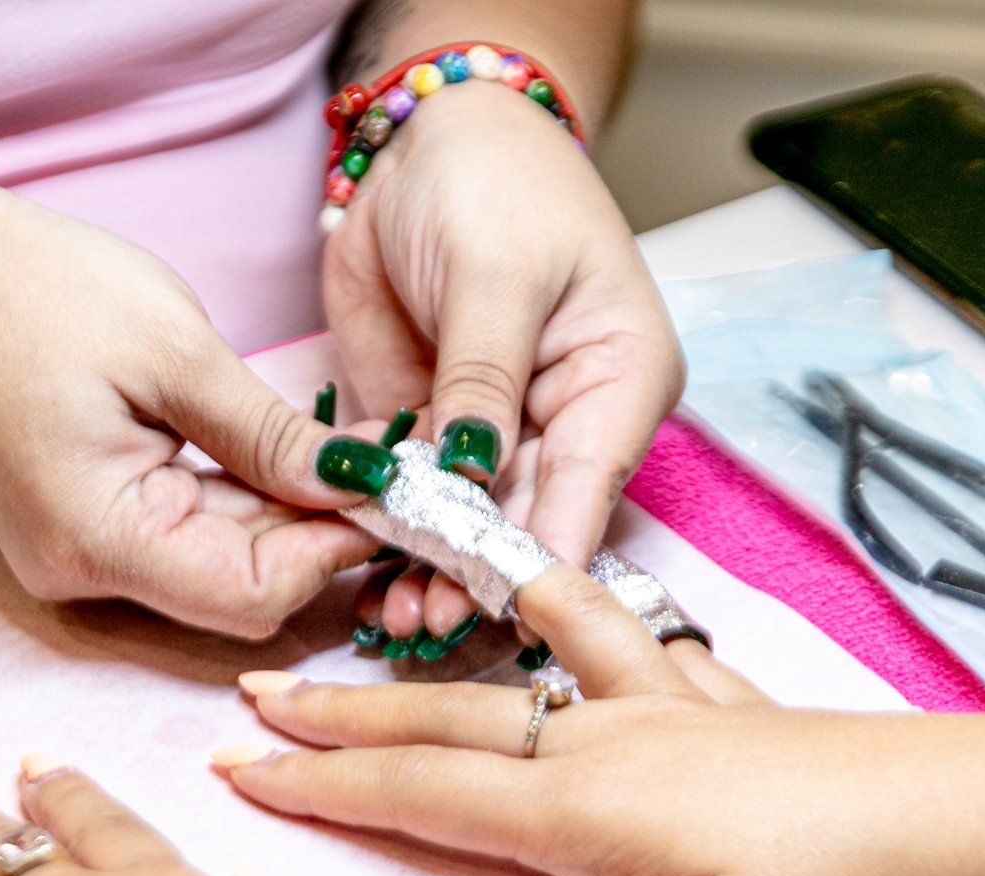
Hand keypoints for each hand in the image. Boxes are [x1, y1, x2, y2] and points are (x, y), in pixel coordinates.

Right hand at [0, 181, 381, 638]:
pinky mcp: (84, 535)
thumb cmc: (36, 293)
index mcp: (100, 536)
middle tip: (383, 464)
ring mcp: (80, 560)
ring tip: (340, 449)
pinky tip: (279, 456)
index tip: (388, 490)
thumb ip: (270, 435)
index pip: (251, 594)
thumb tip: (363, 485)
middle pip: (239, 589)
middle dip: (317, 533)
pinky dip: (240, 505)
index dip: (330, 551)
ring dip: (285, 518)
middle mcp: (84, 573)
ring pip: (220, 567)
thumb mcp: (176, 351)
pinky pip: (186, 540)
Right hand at [217, 565, 984, 875]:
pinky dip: (584, 616)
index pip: (419, 792)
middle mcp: (611, 741)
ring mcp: (674, 712)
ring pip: (525, 669)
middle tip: (256, 701)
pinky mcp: (732, 706)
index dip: (318, 784)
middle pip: (450, 721)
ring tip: (389, 619)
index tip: (230, 770)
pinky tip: (585, 606)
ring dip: (444, 655)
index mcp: (584, 808)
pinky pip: (634, 643)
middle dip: (345, 717)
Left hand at [324, 83, 684, 643]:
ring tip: (392, 623)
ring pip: (471, 527)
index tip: (504, 609)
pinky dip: (392, 540)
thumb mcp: (497, 276)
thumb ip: (484, 380)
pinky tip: (365, 580)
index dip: (545, 555)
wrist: (426, 140)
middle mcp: (567, 420)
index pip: (588, 487)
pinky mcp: (435, 430)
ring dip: (432, 575)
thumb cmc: (495, 181)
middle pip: (530, 524)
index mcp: (618, 381)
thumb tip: (476, 475)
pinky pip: (418, 501)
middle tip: (427, 626)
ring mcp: (498, 432)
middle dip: (480, 580)